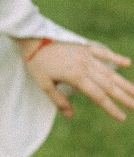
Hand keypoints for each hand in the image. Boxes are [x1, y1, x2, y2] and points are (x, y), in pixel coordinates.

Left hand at [19, 40, 133, 121]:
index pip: (98, 96)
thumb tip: (70, 116)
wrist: (32, 38)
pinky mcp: (85, 47)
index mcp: (76, 77)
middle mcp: (85, 66)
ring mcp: (87, 56)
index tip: (122, 118)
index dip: (111, 107)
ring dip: (124, 82)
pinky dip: (116, 58)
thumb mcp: (44, 84)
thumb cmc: (36, 63)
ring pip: (110, 71)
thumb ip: (58, 100)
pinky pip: (103, 53)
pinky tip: (128, 63)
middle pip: (109, 85)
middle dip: (124, 97)